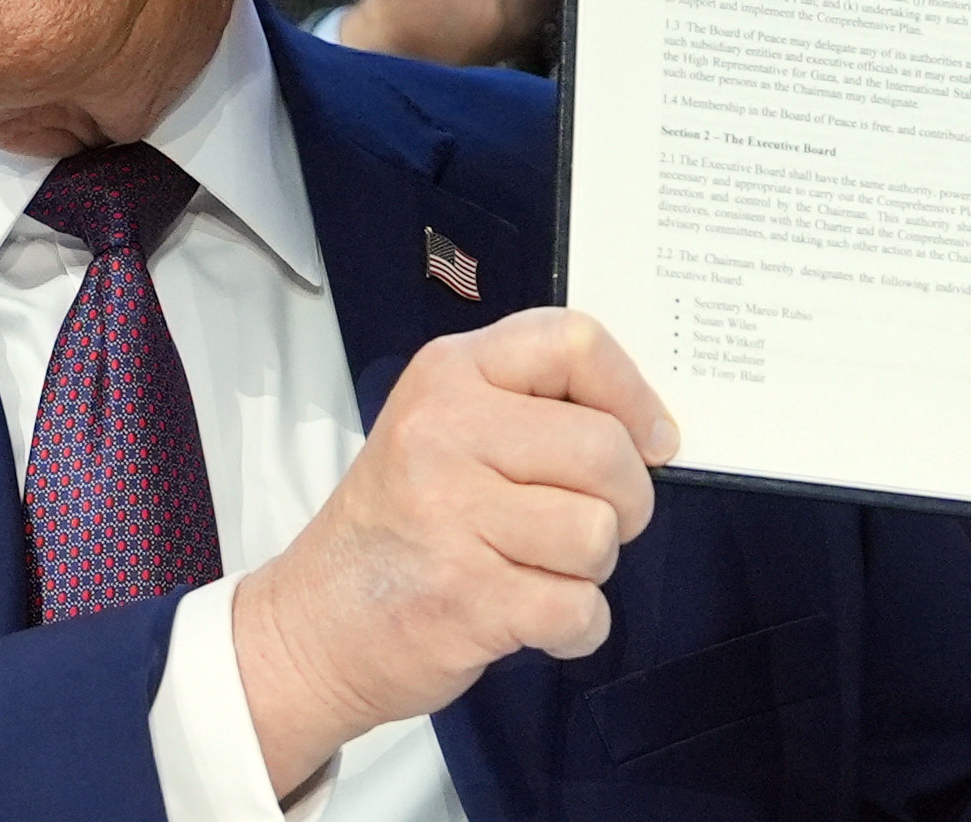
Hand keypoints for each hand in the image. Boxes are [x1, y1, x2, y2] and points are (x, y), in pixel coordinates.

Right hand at [231, 309, 676, 796]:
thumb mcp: (443, 425)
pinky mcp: (466, 597)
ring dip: (587, 568)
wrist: (320, 620)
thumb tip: (650, 429)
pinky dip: (572, 627)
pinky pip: (580, 609)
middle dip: (624, 501)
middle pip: (607, 449)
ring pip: (598, 533)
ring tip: (533, 566)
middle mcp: (443, 432)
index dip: (635, 395)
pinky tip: (527, 614)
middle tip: (584, 520)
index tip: (649, 439)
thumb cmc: (400, 523)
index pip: (575, 341)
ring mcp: (449, 514)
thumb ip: (532, 408)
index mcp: (448, 375)